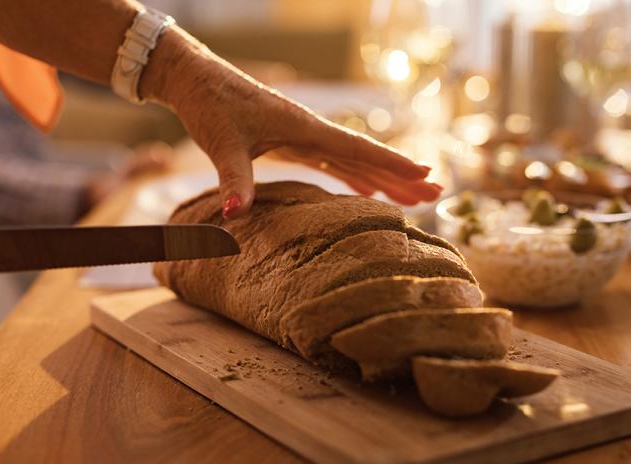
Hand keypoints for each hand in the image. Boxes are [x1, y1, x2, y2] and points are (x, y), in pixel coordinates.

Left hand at [146, 28, 441, 217]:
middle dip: (400, 175)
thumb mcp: (221, 142)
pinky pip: (333, 162)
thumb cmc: (208, 105)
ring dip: (383, 178)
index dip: (391, 162)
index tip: (425, 174)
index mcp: (302, 126)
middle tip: (436, 192)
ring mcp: (304, 135)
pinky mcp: (293, 141)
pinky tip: (369, 190)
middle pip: (365, 155)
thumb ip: (234, 179)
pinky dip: (354, 177)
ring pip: (353, 160)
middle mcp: (310, 130)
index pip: (356, 147)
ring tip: (414, 197)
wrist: (194, 80)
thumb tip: (236, 216)